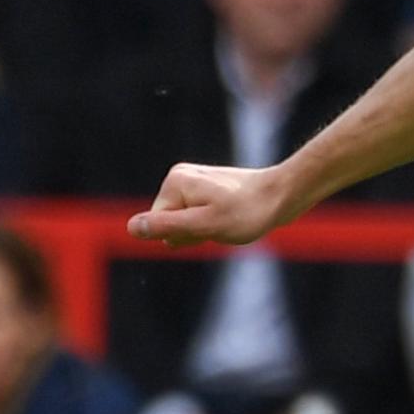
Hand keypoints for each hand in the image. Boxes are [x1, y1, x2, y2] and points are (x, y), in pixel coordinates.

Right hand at [129, 162, 291, 248]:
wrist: (283, 195)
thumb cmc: (248, 213)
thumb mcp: (205, 225)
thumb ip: (167, 227)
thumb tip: (130, 228)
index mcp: (174, 182)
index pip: (159, 225)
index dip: (185, 236)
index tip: (211, 225)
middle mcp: (179, 177)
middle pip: (170, 223)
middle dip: (194, 232)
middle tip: (222, 224)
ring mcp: (193, 181)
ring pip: (185, 222)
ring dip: (204, 230)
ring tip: (229, 220)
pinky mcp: (205, 188)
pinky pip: (198, 217)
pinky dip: (212, 224)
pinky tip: (230, 217)